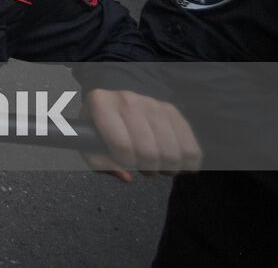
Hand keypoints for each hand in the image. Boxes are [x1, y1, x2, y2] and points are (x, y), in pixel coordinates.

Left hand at [84, 89, 200, 178]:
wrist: (117, 101)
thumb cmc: (101, 127)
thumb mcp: (87, 143)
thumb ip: (100, 163)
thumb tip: (127, 177)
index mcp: (101, 104)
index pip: (122, 145)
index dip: (126, 163)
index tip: (125, 163)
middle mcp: (128, 100)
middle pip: (149, 152)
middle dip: (147, 168)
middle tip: (143, 167)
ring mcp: (153, 103)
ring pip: (171, 152)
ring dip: (167, 167)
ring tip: (157, 164)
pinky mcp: (172, 110)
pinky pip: (190, 147)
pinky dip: (187, 163)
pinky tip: (177, 163)